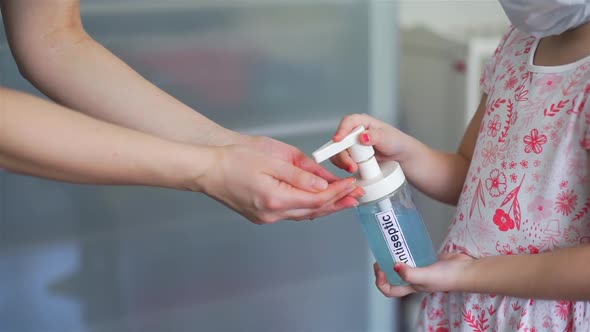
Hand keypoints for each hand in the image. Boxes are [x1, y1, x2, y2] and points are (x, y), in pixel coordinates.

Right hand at [201, 143, 362, 223]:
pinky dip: (308, 207)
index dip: (338, 192)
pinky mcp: (262, 215)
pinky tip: (318, 202)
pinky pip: (292, 213)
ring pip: (304, 214)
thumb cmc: (234, 159)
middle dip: (337, 203)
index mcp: (275, 199)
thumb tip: (323, 184)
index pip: (317, 199)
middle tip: (357, 196)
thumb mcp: (271, 160)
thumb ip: (300, 174)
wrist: (207, 170)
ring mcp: (266, 217)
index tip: (352, 184)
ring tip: (344, 200)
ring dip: (325, 207)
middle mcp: (272, 214)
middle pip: (313, 211)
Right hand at [330, 114, 413, 172]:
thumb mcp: (387, 138)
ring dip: (343, 161)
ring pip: (339, 151)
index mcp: (362, 122)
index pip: (348, 122)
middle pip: (340, 140)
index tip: (338, 140)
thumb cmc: (395, 142)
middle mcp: (354, 132)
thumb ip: (376, 136)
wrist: (398, 155)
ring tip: (354, 169)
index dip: (341, 130)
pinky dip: (344, 165)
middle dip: (343, 153)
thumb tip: (363, 137)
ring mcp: (351, 144)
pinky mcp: (351, 154)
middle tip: (351, 165)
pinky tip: (353, 169)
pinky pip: (341, 159)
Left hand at [373, 253, 473, 296]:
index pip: (390, 290)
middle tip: (380, 257)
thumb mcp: (426, 276)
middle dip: (383, 269)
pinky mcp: (426, 260)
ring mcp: (420, 269)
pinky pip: (411, 256)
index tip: (380, 269)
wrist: (467, 269)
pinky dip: (405, 252)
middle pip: (392, 278)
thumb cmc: (449, 277)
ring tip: (388, 249)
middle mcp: (414, 280)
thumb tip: (394, 266)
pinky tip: (403, 244)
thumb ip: (410, 273)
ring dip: (392, 259)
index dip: (381, 282)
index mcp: (412, 287)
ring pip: (401, 266)